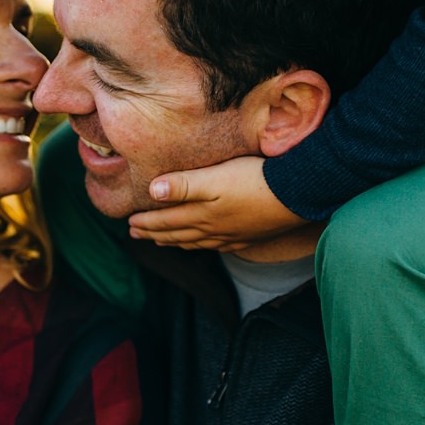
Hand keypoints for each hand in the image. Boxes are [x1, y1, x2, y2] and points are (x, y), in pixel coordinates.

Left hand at [125, 154, 303, 249]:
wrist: (295, 194)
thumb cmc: (253, 180)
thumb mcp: (215, 178)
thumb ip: (184, 185)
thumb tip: (152, 191)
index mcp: (201, 214)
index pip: (166, 221)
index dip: (147, 222)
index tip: (128, 224)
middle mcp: (213, 229)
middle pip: (178, 234)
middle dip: (155, 233)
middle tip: (136, 235)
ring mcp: (232, 235)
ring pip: (197, 242)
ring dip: (177, 241)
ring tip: (163, 242)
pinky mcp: (249, 235)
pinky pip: (219, 246)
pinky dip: (204, 246)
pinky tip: (205, 245)